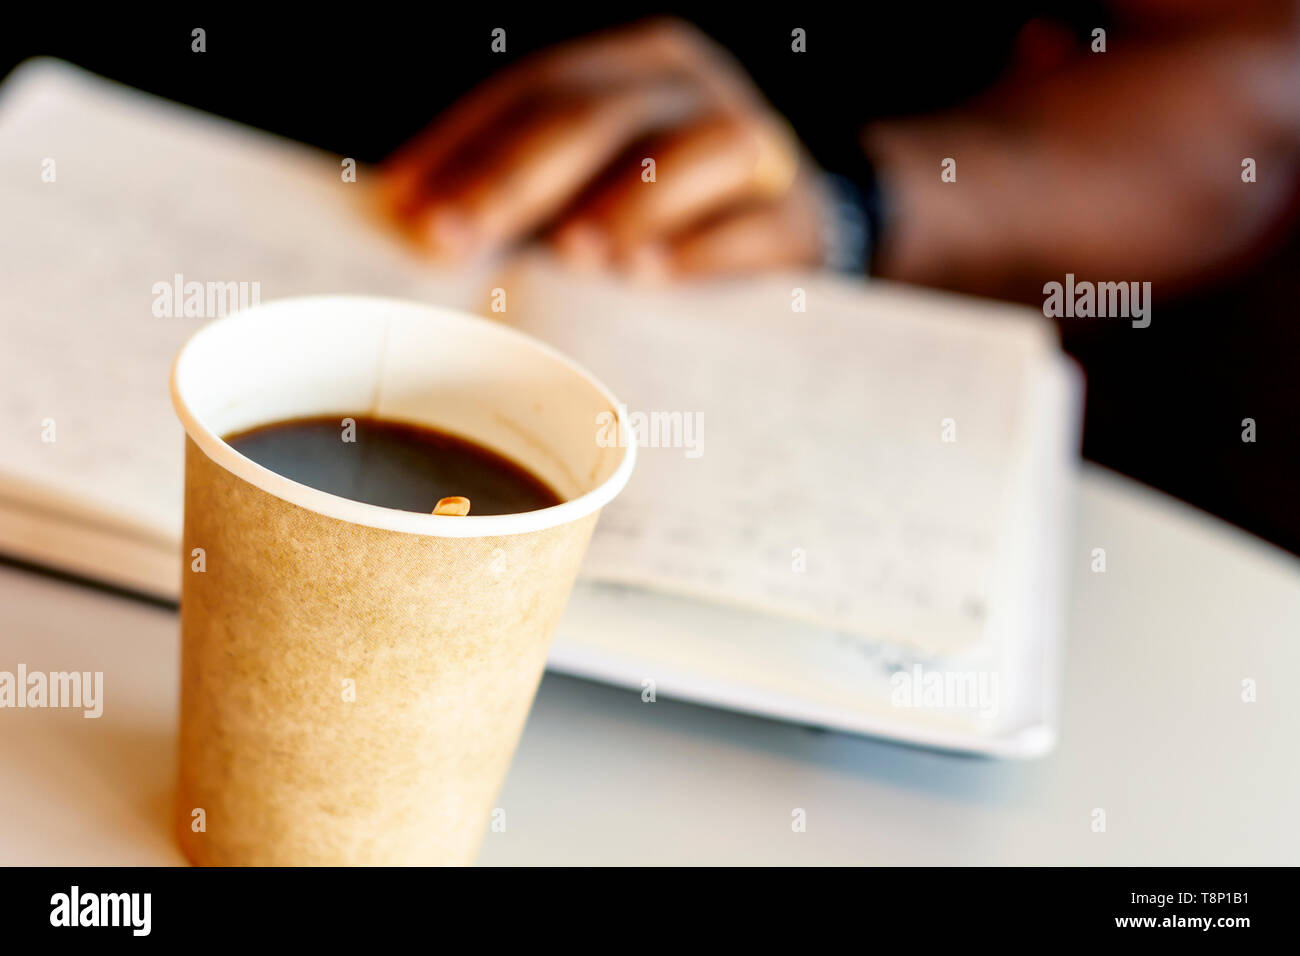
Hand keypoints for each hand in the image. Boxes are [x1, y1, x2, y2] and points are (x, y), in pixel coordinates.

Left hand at [380, 19, 825, 276]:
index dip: (465, 146)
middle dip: (513, 179)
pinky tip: (654, 275)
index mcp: (626, 68)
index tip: (403, 211)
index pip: (534, 92)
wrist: (791, 221)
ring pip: (692, 153)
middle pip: (594, 118)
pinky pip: (755, 226)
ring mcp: (754, 146)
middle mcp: (687, 90)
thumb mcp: (592, 181)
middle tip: (450, 240)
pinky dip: (704, 249)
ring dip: (626, 203)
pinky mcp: (798, 218)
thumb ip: (522, 193)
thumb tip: (412, 229)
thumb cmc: (661, 209)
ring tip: (570, 255)